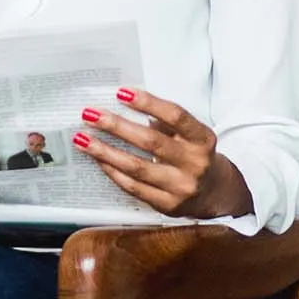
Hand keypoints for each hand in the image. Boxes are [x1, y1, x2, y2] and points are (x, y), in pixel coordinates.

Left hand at [74, 87, 254, 218]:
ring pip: (137, 167)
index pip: (175, 116)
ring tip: (83, 139)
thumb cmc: (194, 154)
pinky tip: (98, 159)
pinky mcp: (167, 205)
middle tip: (90, 114)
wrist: (215, 192)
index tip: (121, 93)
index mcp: (202, 139)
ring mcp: (181, 187)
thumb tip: (124, 105)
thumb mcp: (191, 135)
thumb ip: (166, 122)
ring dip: (106, 151)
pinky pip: (133, 187)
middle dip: (117, 126)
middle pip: (151, 142)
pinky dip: (113, 171)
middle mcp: (194, 163)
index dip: (148, 103)